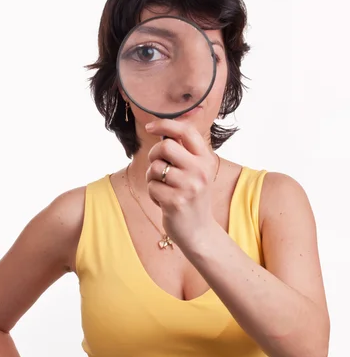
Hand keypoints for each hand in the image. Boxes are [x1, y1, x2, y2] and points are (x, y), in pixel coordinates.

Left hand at [145, 119, 217, 250]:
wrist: (199, 231)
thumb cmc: (192, 197)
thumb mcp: (196, 172)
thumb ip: (184, 152)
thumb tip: (161, 131)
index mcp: (206, 159)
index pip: (186, 131)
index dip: (165, 124)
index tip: (150, 126)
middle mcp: (200, 170)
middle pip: (165, 146)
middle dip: (154, 155)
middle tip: (157, 167)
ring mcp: (189, 186)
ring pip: (155, 168)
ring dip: (152, 177)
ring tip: (163, 188)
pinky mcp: (176, 201)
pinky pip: (152, 186)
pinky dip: (153, 193)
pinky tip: (163, 201)